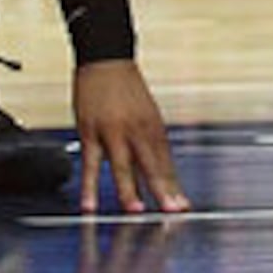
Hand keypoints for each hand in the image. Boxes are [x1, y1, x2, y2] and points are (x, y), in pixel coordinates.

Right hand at [72, 57, 191, 215]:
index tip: (181, 207)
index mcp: (153, 126)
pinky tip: (90, 204)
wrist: (106, 58)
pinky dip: (90, 185)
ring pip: (124, 166)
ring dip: (130, 191)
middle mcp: (138, 129)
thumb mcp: (145, 112)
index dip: (173, 185)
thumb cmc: (126, 87)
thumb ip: (147, 141)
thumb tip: (154, 169)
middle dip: (163, 191)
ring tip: (136, 214)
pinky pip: (91, 163)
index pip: (166, 162)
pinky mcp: (91, 131)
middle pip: (153, 165)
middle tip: (172, 213)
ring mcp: (114, 131)